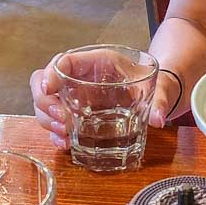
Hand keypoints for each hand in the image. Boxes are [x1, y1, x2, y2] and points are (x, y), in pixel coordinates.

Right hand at [30, 51, 178, 145]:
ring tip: (64, 133)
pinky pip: (55, 122)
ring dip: (48, 120)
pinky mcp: (76, 114)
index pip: (65, 61)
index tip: (48, 88)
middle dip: (46, 101)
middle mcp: (80, 78)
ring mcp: (75, 96)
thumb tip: (158, 118)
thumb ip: (161, 100)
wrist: (158, 93)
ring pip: (46, 104)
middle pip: (44, 82)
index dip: (51, 73)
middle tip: (61, 118)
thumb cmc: (156, 82)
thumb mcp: (161, 87)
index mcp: (97, 62)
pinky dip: (54, 133)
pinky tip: (64, 143)